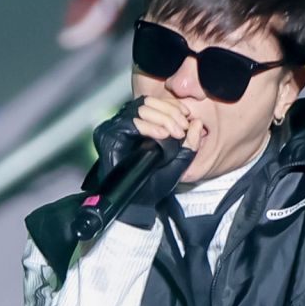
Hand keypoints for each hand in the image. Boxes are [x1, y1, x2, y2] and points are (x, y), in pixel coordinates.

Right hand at [90, 97, 203, 227]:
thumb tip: (196, 121)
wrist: (137, 203)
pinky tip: (162, 135)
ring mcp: (115, 129)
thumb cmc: (154, 184)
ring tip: (174, 133)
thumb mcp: (179, 162)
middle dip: (170, 113)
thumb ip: (190, 144)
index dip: (172, 105)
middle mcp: (126, 124)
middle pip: (148, 102)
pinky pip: (130, 122)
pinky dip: (148, 127)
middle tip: (181, 128)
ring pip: (140, 109)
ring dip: (162, 118)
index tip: (187, 116)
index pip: (154, 102)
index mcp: (141, 126)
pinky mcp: (108, 136)